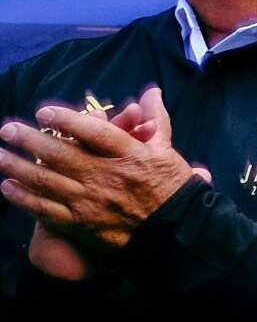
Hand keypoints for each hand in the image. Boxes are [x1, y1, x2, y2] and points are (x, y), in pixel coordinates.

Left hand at [18, 88, 172, 281]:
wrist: (174, 230)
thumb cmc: (171, 186)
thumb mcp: (167, 149)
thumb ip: (155, 118)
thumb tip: (151, 91)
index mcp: (129, 155)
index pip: (95, 133)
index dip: (67, 120)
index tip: (43, 111)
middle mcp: (106, 176)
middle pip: (62, 155)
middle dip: (30, 140)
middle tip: (7, 129)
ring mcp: (90, 201)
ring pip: (47, 181)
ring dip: (18, 167)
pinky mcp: (81, 223)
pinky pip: (46, 209)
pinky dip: (24, 198)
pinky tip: (7, 187)